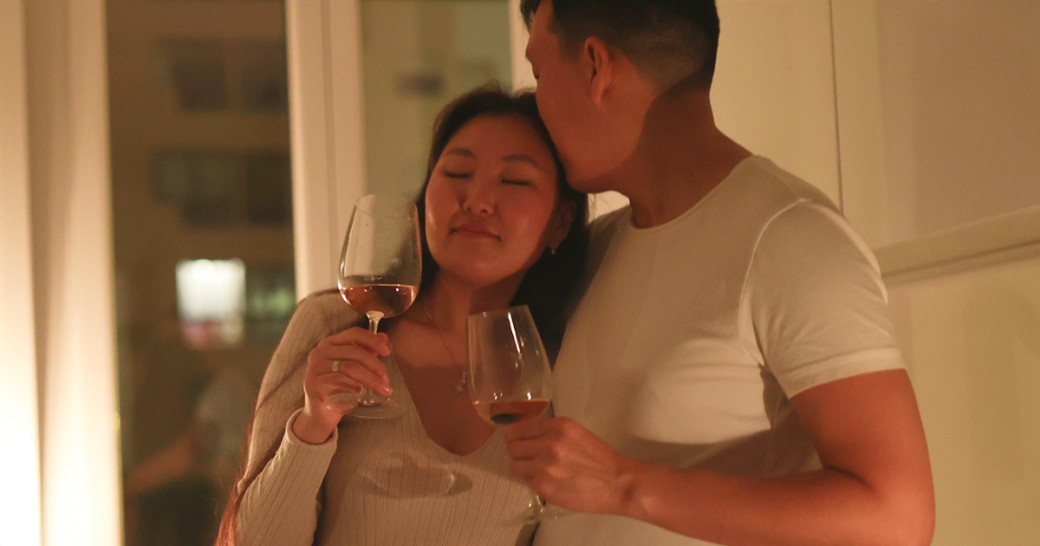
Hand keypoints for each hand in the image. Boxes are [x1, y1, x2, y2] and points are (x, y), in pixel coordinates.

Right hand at [292, 327, 391, 443]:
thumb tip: (384, 338)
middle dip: (375, 365)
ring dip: (371, 379)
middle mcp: (320, 352)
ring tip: (382, 389)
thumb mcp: (356, 368)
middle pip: (355, 352)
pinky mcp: (314, 384)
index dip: (373, 341)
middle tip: (386, 380)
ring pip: (350, 367)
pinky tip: (362, 394)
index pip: (354, 334)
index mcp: (330, 344)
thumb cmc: (340, 389)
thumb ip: (367, 352)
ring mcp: (315, 368)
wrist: (322, 414)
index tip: (387, 351)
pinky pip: (341, 382)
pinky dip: (356, 388)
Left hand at [503, 416, 640, 515]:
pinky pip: (525, 480)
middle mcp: (549, 443)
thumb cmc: (599, 459)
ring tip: (536, 470)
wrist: (616, 482)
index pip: (518, 429)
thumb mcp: (574, 433)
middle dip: (517, 452)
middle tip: (527, 457)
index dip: (515, 436)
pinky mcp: (544, 486)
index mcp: (557, 426)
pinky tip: (545, 480)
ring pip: (514, 464)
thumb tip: (524, 435)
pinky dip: (531, 480)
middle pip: (512, 446)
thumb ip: (549, 432)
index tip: (516, 441)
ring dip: (522, 467)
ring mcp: (544, 466)